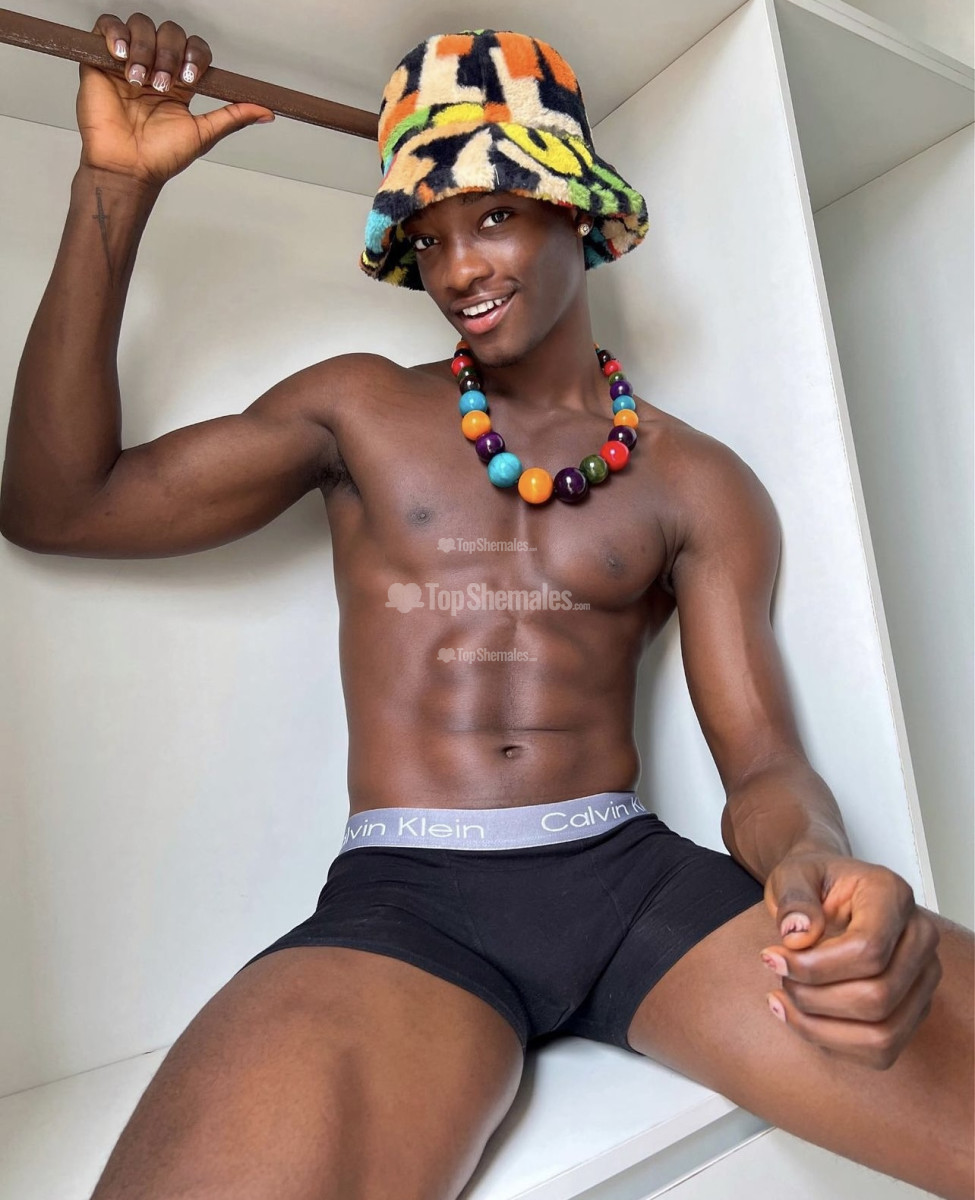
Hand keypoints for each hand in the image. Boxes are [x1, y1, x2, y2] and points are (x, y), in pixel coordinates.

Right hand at [78, 12, 274, 187]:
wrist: (128, 167)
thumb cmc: (160, 157)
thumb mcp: (204, 134)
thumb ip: (233, 117)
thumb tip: (267, 111)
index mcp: (179, 83)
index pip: (193, 47)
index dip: (195, 54)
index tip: (191, 79)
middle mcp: (154, 67)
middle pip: (169, 32)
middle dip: (171, 54)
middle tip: (163, 85)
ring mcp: (127, 62)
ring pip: (141, 25)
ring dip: (145, 49)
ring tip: (140, 80)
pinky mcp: (99, 60)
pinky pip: (106, 26)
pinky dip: (116, 34)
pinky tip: (122, 57)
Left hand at [760, 850, 941, 1068]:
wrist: (827, 889)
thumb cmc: (812, 881)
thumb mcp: (791, 874)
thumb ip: (793, 897)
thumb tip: (798, 935)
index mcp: (892, 895)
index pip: (868, 950)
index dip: (815, 966)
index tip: (771, 957)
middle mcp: (919, 937)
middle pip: (877, 997)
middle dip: (814, 997)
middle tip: (778, 975)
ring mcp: (922, 977)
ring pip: (882, 1034)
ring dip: (821, 1027)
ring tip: (783, 999)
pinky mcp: (914, 1007)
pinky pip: (880, 1050)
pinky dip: (833, 1042)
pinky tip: (801, 1017)